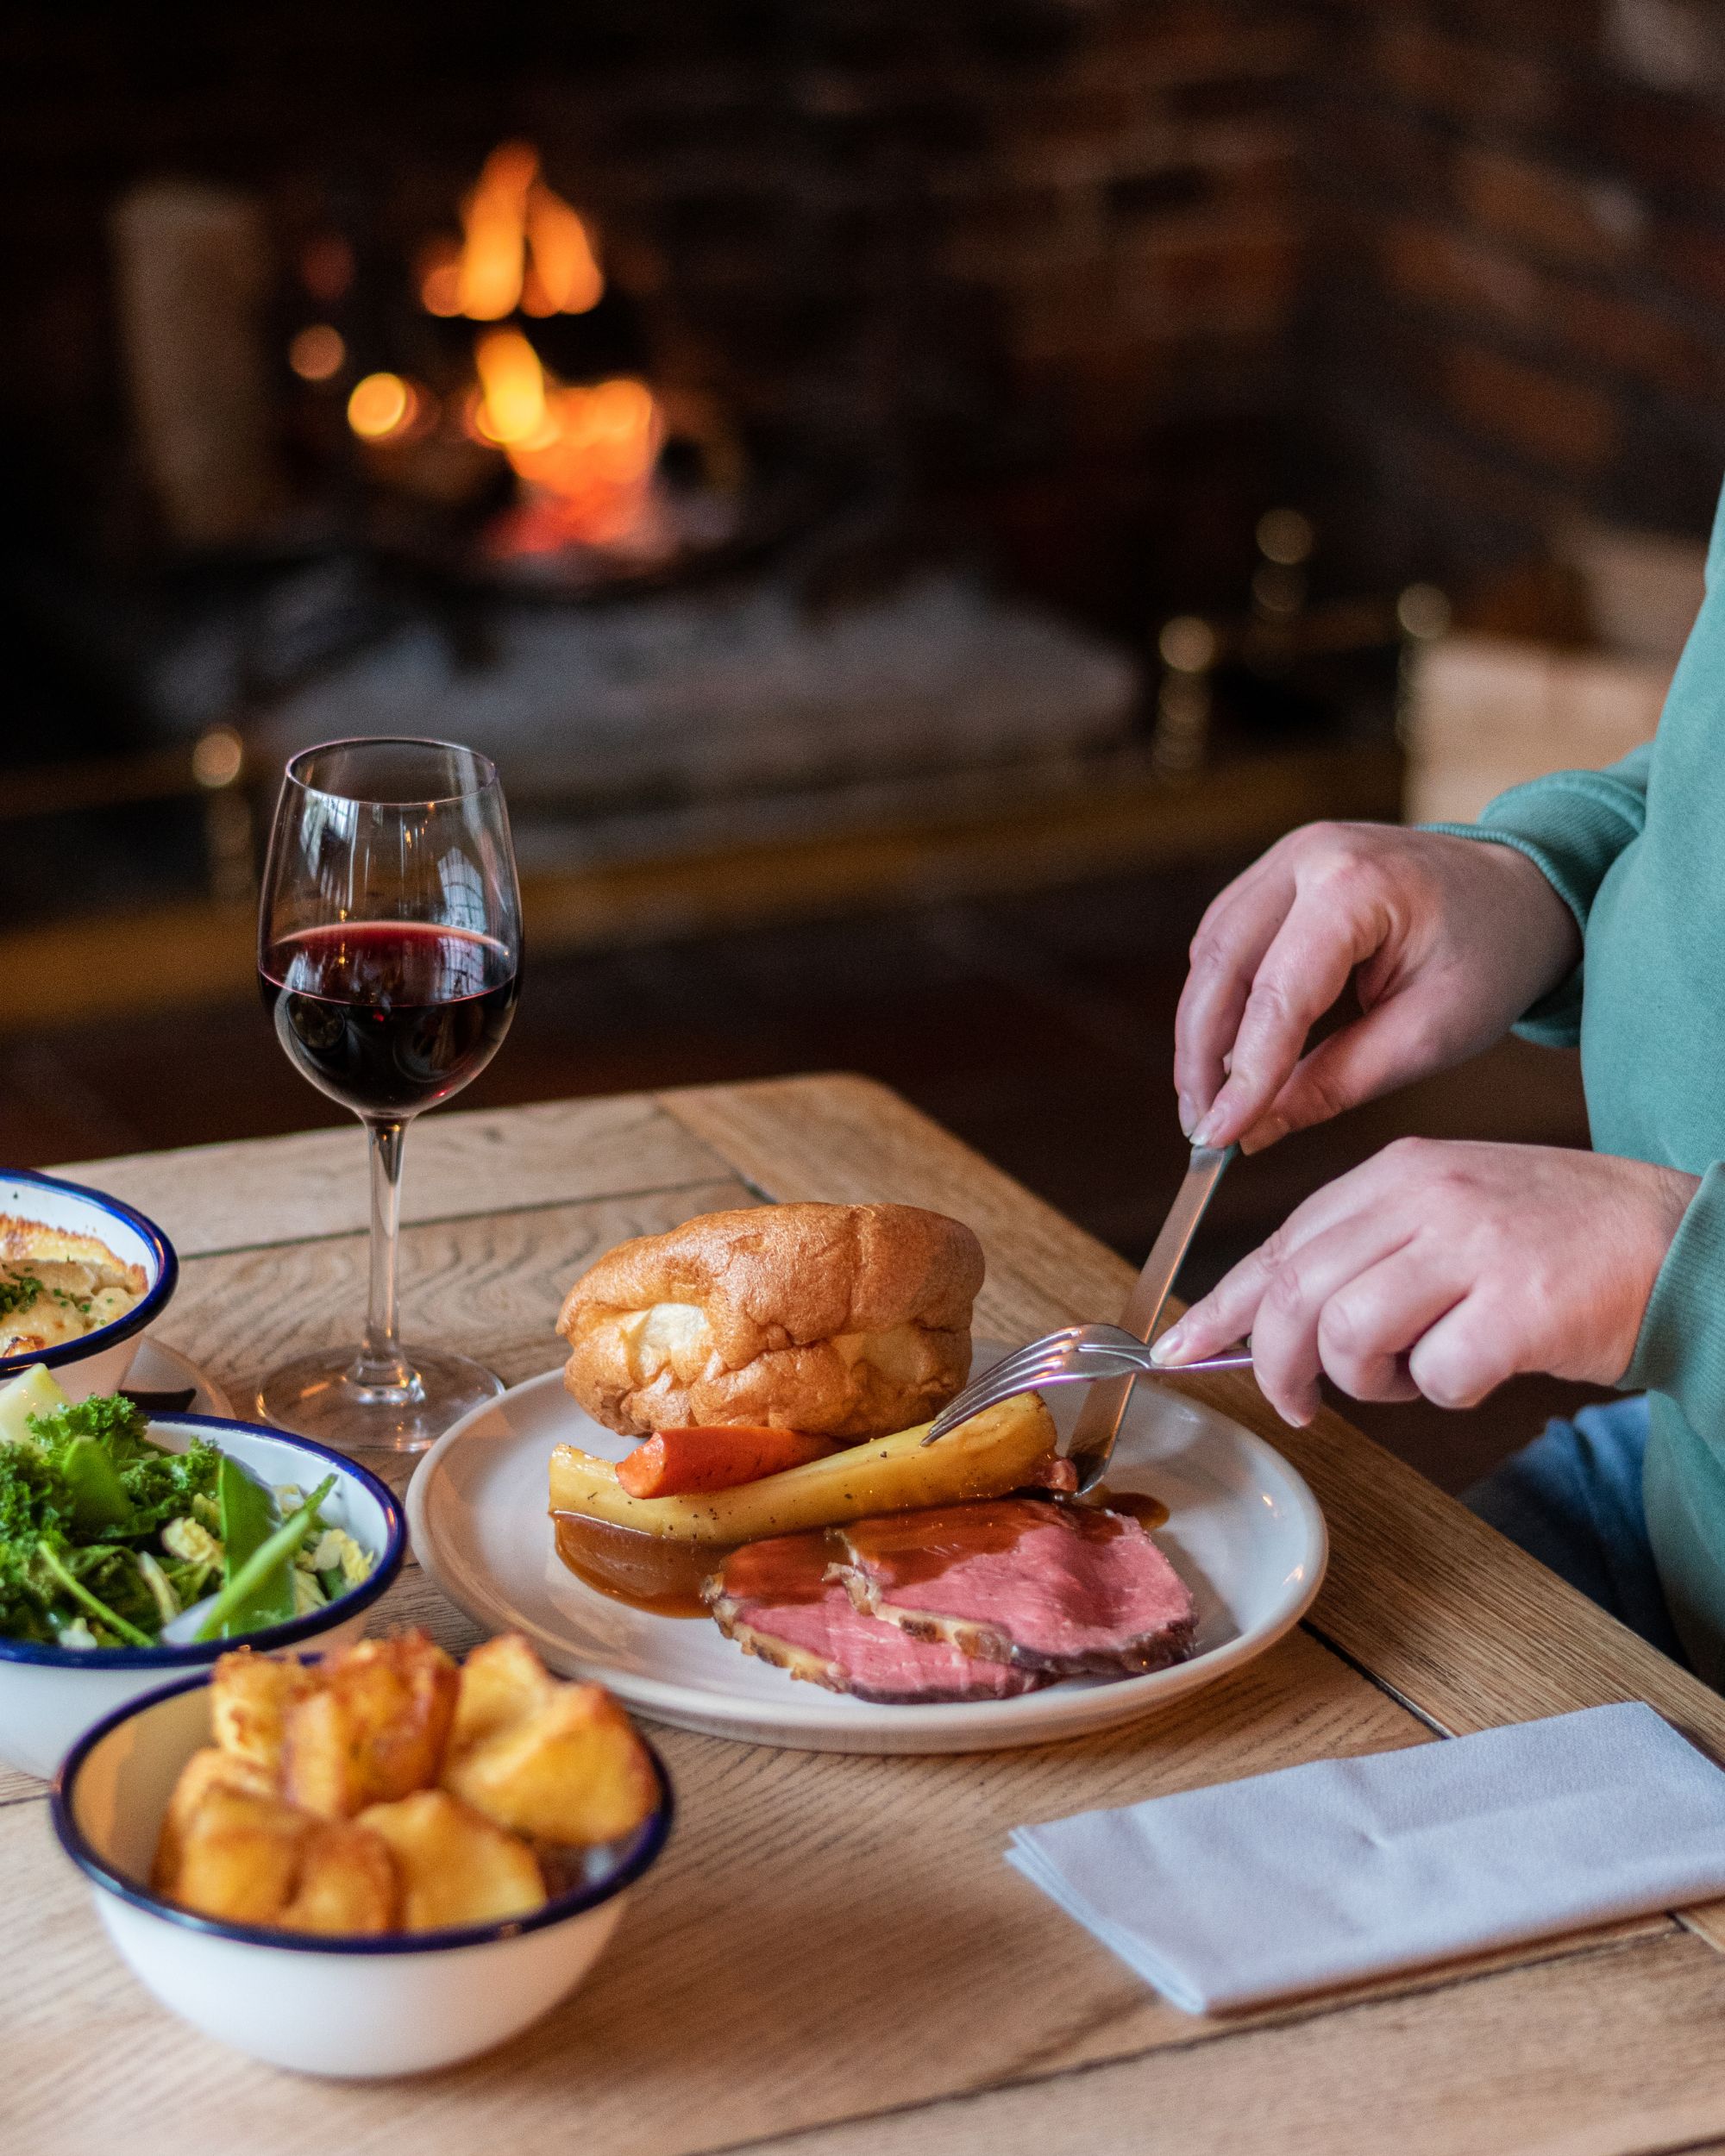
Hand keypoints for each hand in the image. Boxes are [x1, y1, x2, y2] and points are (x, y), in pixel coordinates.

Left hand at [1151, 1139, 1698, 1423]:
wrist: (1680, 1241)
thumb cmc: (1555, 1241)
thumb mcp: (1446, 1217)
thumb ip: (1363, 1254)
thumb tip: (1266, 1325)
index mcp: (1399, 1172)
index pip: (1280, 1243)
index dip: (1221, 1306)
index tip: (1179, 1350)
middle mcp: (1427, 1196)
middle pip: (1296, 1293)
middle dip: (1279, 1364)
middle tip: (1302, 1403)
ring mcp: (1474, 1246)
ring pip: (1349, 1334)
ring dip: (1368, 1382)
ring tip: (1415, 1376)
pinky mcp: (1522, 1304)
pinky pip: (1438, 1376)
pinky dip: (1446, 1395)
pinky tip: (1477, 1373)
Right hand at [1175, 824, 1580, 1152]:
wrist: (1522, 891)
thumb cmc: (1492, 957)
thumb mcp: (1428, 1036)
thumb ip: (1335, 1083)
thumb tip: (1251, 1131)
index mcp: (1356, 885)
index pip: (1278, 996)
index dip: (1242, 1076)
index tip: (1217, 1138)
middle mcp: (1307, 855)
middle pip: (1221, 967)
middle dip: (1201, 1058)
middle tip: (1202, 1130)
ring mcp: (1285, 857)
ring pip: (1210, 955)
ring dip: (1201, 1033)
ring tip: (1209, 1103)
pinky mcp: (1275, 875)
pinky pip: (1224, 942)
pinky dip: (1218, 1002)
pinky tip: (1224, 1055)